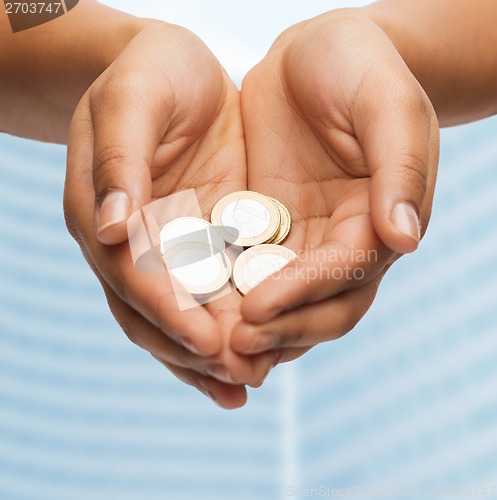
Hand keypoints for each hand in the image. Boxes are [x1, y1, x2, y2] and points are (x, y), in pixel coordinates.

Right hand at [64, 23, 275, 408]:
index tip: (209, 340)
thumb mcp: (132, 101)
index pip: (133, 275)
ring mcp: (169, 247)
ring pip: (184, 314)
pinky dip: (230, 328)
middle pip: (155, 312)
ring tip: (249, 382)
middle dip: (196, 348)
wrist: (175, 71)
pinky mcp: (204, 242)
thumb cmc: (149, 74)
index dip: (169, 310)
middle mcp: (133, 243)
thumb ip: (120, 161)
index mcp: (105, 214)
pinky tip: (256, 356)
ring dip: (213, 355)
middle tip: (241, 377)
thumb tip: (111, 230)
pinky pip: (215, 294)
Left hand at [232, 11, 438, 361]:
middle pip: (320, 305)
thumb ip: (400, 168)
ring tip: (213, 348)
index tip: (259, 308)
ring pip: (283, 300)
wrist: (316, 54)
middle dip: (281, 329)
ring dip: (254, 329)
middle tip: (234, 348)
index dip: (305, 294)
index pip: (347, 272)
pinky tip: (198, 310)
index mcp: (378, 218)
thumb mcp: (387, 104)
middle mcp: (342, 240)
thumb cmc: (359, 67)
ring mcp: (303, 238)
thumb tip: (404, 240)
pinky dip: (229, 296)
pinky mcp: (267, 228)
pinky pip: (248, 270)